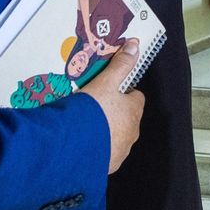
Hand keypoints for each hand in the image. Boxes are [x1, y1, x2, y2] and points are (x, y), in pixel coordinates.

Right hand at [80, 38, 144, 173]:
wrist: (73, 146)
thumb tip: (135, 44)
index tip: (107, 90)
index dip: (122, 92)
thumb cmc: (92, 110)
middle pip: (126, 118)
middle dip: (113, 113)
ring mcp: (121, 151)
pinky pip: (105, 154)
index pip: (135, 97)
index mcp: (134, 111)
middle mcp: (132, 133)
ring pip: (116, 137)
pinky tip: (81, 142)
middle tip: (92, 107)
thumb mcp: (105, 82)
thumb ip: (120, 64)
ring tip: (84, 125)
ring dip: (105, 131)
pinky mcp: (108, 165)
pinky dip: (97, 148)